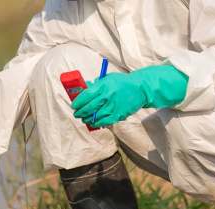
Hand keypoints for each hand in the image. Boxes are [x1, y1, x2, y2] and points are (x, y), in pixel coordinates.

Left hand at [71, 65, 188, 127]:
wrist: (140, 89)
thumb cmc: (123, 83)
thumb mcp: (108, 78)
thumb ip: (96, 84)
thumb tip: (83, 89)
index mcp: (103, 86)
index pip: (85, 96)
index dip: (77, 102)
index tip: (74, 105)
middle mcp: (107, 96)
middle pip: (88, 108)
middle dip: (80, 112)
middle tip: (77, 113)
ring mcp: (112, 106)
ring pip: (94, 117)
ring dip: (87, 119)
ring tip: (84, 119)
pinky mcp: (118, 114)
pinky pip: (103, 122)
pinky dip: (97, 123)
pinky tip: (93, 122)